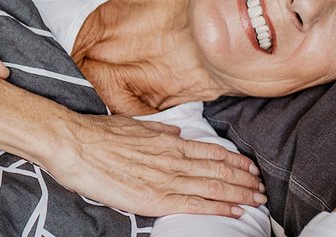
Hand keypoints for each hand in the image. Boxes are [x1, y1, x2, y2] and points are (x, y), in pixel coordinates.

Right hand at [42, 114, 264, 217]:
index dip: (234, 161)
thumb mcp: (132, 124)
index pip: (210, 151)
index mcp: (167, 141)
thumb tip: (176, 132)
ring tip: (256, 200)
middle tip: (261, 189)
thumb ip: (158, 130)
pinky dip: (217, 207)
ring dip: (238, 194)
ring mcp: (165, 178)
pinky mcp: (154, 198)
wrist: (73, 143)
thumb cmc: (97, 134)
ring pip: (212, 186)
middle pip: (218, 169)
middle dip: (243, 180)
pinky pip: (194, 203)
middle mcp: (172, 158)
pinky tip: (234, 210)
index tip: (250, 168)